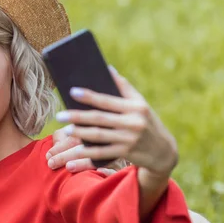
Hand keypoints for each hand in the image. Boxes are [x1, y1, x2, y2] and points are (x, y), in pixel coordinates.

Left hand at [54, 67, 177, 178]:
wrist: (163, 151)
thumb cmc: (146, 122)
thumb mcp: (141, 104)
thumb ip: (124, 88)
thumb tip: (107, 68)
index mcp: (136, 107)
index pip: (108, 100)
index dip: (90, 96)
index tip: (72, 92)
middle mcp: (133, 123)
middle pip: (100, 119)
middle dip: (78, 116)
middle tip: (59, 115)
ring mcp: (129, 139)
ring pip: (99, 136)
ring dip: (80, 134)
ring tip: (65, 130)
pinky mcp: (125, 153)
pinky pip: (102, 154)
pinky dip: (87, 154)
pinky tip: (74, 153)